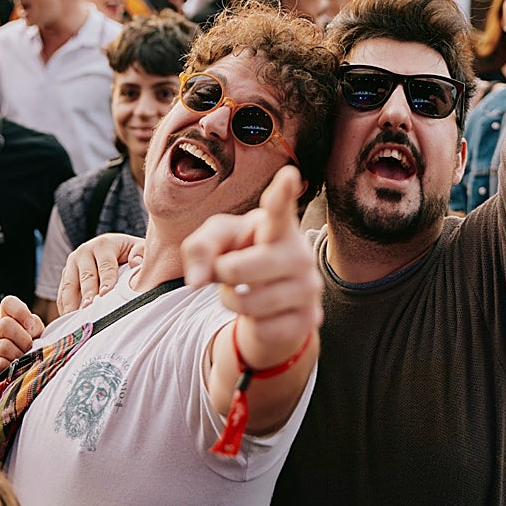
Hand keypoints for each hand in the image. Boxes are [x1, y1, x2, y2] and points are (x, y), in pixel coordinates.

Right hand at [0, 296, 44, 388]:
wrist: (20, 386)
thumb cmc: (30, 358)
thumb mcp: (38, 339)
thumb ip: (35, 326)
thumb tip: (30, 325)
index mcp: (5, 320)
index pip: (8, 303)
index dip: (21, 312)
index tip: (32, 328)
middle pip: (5, 324)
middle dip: (24, 341)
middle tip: (28, 352)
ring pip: (3, 346)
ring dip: (19, 358)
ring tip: (21, 364)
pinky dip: (10, 369)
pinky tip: (11, 373)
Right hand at [55, 233, 142, 315]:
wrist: (113, 248)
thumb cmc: (128, 252)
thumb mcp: (137, 247)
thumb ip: (140, 252)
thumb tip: (136, 262)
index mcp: (103, 245)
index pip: (106, 265)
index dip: (106, 280)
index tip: (106, 293)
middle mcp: (84, 252)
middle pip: (86, 276)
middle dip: (88, 293)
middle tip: (89, 308)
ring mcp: (72, 264)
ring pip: (69, 285)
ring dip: (71, 302)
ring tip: (74, 317)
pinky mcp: (65, 275)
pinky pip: (62, 292)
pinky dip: (64, 306)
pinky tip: (67, 319)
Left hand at [182, 166, 320, 365]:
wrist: (271, 303)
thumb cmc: (242, 257)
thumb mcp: (215, 243)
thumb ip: (199, 247)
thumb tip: (196, 282)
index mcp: (277, 226)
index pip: (279, 208)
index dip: (282, 192)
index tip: (288, 175)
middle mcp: (300, 253)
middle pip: (237, 269)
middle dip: (222, 273)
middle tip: (229, 270)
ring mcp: (309, 287)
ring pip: (247, 302)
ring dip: (233, 300)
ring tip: (245, 291)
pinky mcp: (309, 320)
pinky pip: (261, 329)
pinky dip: (250, 326)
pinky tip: (264, 314)